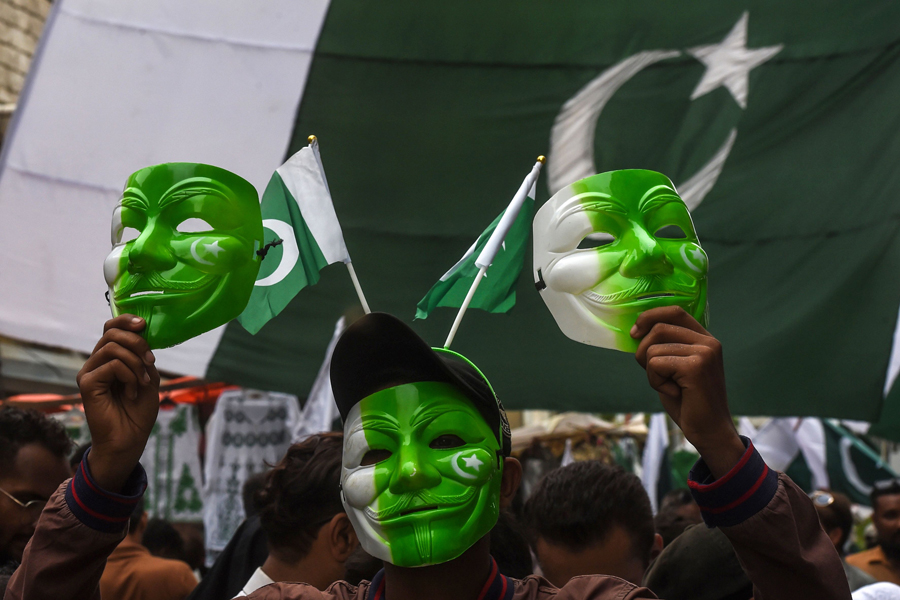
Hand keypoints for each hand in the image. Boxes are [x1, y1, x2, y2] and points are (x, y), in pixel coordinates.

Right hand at [76, 315, 159, 491]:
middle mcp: (96, 362)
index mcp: (110, 358)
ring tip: (142, 383)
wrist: (131, 438)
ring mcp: (89, 372)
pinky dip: (129, 376)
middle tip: (150, 363)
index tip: (143, 324)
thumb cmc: (139, 411)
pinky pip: (112, 365)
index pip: (111, 327)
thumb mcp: (149, 377)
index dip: (126, 320)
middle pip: (112, 333)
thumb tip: (141, 333)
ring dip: (136, 363)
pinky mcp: (87, 383)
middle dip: (138, 344)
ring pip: (113, 347)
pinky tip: (132, 392)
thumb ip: (143, 356)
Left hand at [632, 306, 744, 477]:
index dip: (650, 316)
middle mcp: (708, 342)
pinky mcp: (696, 366)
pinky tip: (674, 392)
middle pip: (658, 329)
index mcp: (705, 339)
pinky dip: (655, 381)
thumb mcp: (674, 368)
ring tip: (671, 386)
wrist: (709, 431)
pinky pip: (655, 364)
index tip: (634, 332)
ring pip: (653, 349)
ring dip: (651, 373)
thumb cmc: (689, 402)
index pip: (674, 312)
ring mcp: (704, 352)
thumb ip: (663, 348)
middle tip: (655, 375)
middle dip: (643, 352)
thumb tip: (636, 332)